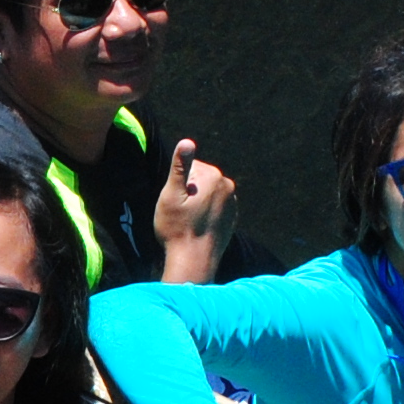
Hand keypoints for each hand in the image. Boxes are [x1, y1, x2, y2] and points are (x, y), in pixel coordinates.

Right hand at [153, 138, 241, 283]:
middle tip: (180, 213)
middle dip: (188, 192)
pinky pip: (214, 207)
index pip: (189, 167)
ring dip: (197, 203)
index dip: (177, 184)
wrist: (194, 262)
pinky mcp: (232, 218)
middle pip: (200, 179)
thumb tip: (187, 141)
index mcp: (213, 176)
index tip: (176, 202)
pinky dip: (205, 213)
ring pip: (207, 194)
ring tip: (189, 222)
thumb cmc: (177, 228)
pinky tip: (198, 228)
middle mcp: (228, 187)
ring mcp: (232, 203)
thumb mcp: (171, 195)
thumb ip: (180, 166)